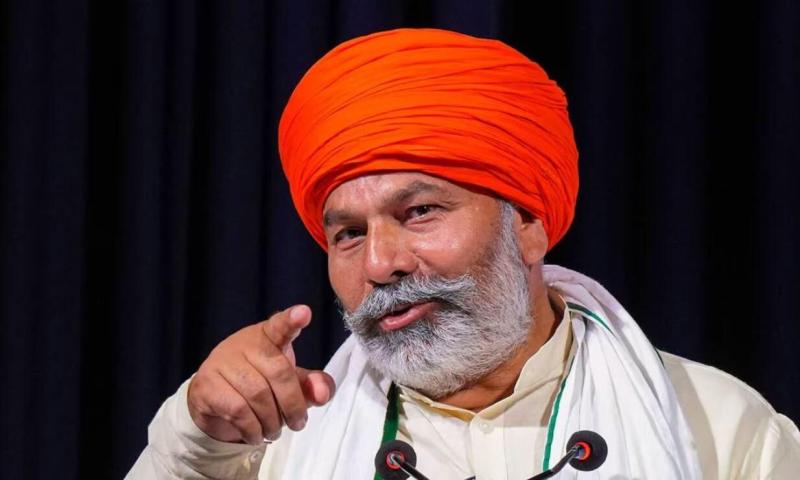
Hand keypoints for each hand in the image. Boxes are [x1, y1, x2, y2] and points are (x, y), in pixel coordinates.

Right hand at [187, 305, 335, 444]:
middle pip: (279, 372)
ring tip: (275, 430)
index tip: (304, 313)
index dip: (292, 320)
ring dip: (272, 421)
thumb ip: (311, 385)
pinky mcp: (206, 385)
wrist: (214, 400)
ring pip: (258, 395)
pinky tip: (256, 434)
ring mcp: (222, 362)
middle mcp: (244, 343)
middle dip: (293, 404)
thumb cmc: (259, 383)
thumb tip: (322, 394)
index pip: (280, 325)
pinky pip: (238, 410)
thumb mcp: (290, 383)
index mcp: (268, 336)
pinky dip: (252, 428)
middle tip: (298, 423)